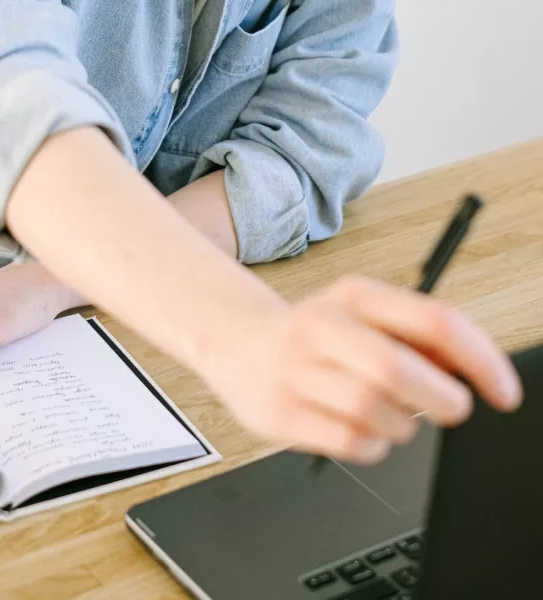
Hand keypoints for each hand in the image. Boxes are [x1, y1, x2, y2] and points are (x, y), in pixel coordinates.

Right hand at [201, 273, 523, 463]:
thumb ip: (417, 336)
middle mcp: (322, 326)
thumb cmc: (318, 333)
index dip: (481, 361)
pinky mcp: (280, 414)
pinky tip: (359, 428)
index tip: (504, 392)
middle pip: (397, 369)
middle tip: (452, 408)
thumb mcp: (365, 315)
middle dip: (440, 399)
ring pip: (375, 414)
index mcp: (356, 295)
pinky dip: (371, 446)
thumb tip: (470, 370)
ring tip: (389, 415)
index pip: (434, 321)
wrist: (237, 343)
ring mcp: (297, 371)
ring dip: (401, 426)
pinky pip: (351, 444)